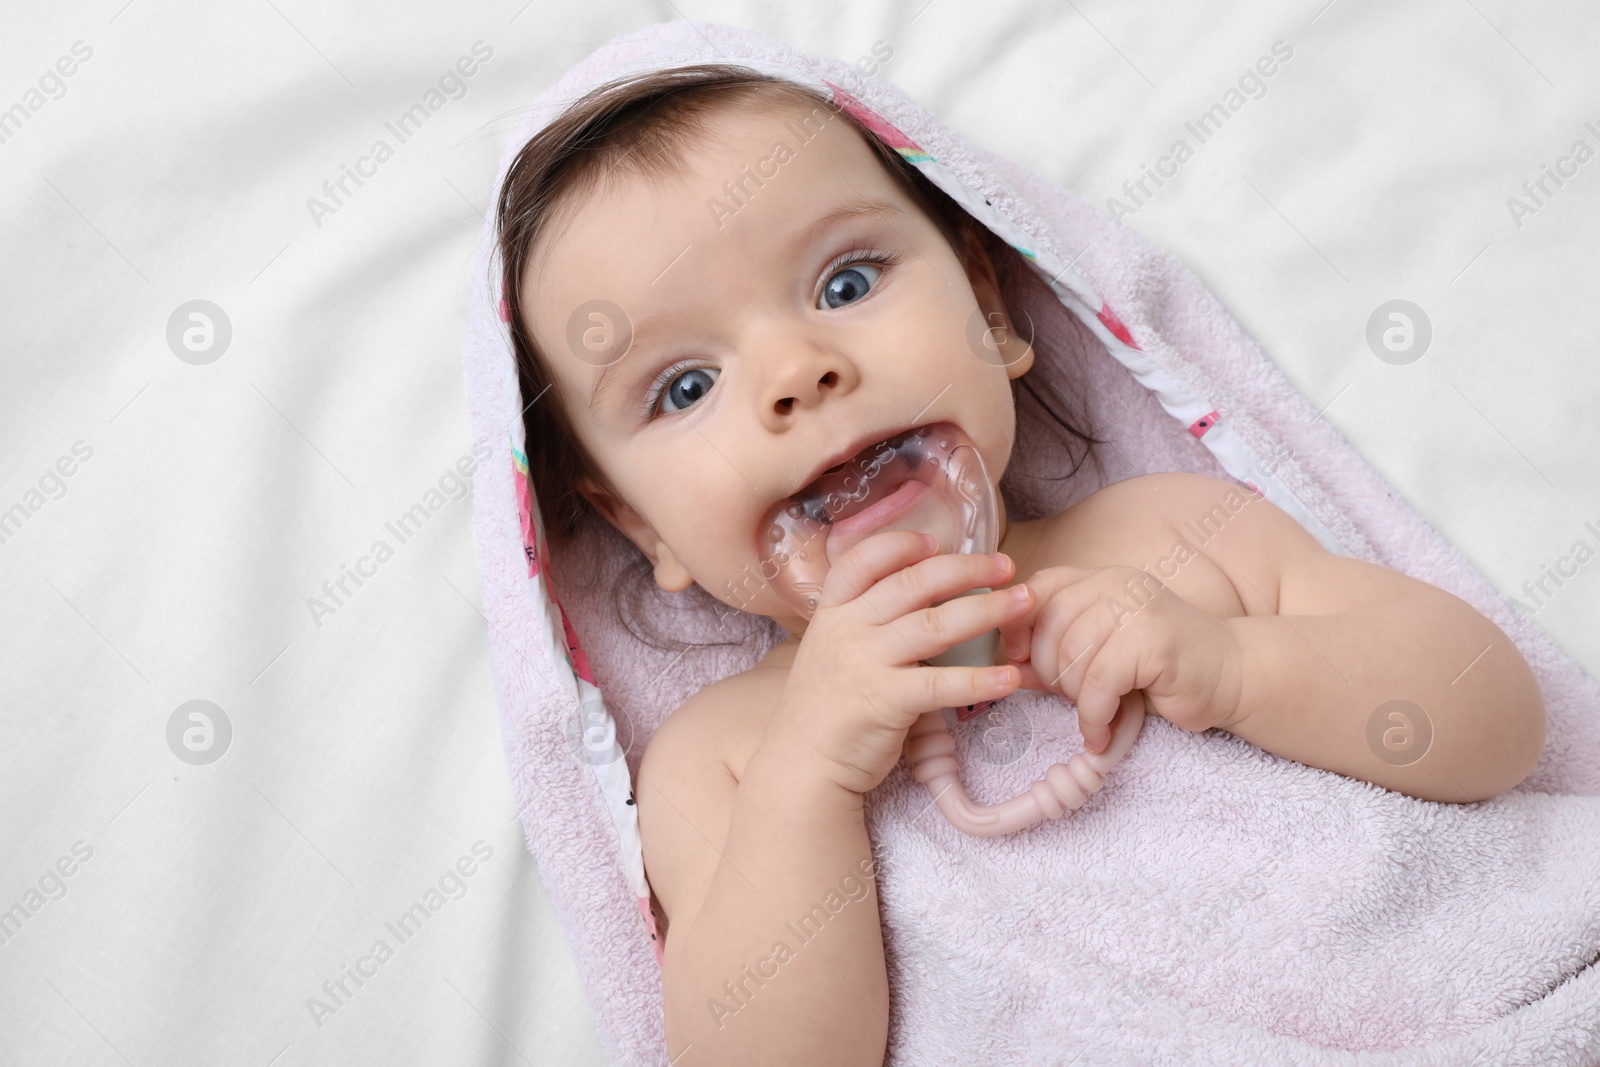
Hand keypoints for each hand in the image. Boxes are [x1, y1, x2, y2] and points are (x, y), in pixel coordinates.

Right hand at [763, 531, 1035, 795]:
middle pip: (913, 583)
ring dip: (987, 610)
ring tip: (1023, 601)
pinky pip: (941, 683)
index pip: (863, 560)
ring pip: (935, 625)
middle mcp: (847, 629)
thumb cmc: (827, 706)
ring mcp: (864, 663)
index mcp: (832, 611)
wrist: (802, 764)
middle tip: (1006, 566)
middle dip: (966, 569)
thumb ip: (869, 624)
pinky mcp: (885, 701)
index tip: (937, 541)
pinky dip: (980, 678)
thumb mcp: (833, 650)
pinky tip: (1010, 677)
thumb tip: (926, 599)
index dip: (902, 545)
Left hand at [997, 565, 1242, 752]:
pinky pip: (1098, 684)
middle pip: (1049, 626)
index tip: (1021, 658)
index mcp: (1101, 580)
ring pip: (1071, 658)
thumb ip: (1056, 655)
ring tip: (1094, 713)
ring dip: (1074, 699)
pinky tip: (1101, 732)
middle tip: (1070, 698)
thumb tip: (1010, 669)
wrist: (1231, 675)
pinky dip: (1093, 716)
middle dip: (1049, 673)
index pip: (1040, 587)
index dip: (1020, 624)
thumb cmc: (1161, 670)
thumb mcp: (1101, 656)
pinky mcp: (1152, 641)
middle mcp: (1117, 584)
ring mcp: (1136, 608)